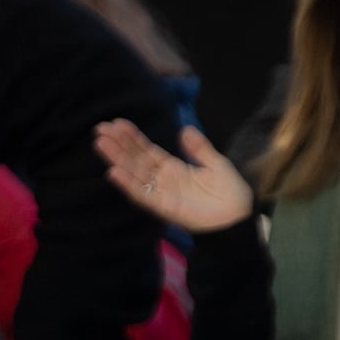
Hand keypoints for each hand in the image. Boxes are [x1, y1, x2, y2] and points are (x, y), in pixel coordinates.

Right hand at [96, 120, 253, 234]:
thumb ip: (199, 148)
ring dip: (116, 159)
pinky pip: (141, 195)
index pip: (147, 150)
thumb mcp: (215, 163)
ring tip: (100, 144)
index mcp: (172, 168)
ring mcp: (160, 193)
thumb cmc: (229, 193)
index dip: (132, 137)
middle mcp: (161, 180)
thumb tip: (184, 129)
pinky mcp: (162, 207)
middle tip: (100, 129)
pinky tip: (113, 172)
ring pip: (133, 173)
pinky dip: (127, 184)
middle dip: (117, 145)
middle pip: (135, 159)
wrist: (239, 216)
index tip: (117, 123)